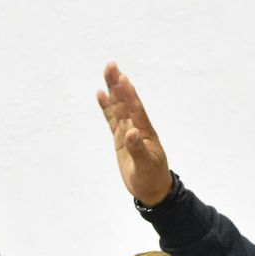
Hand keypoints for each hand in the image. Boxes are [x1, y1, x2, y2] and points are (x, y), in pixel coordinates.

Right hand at [98, 62, 173, 205]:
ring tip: (107, 72)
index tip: (123, 79)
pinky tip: (101, 94)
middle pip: (126, 103)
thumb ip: (137, 149)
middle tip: (111, 65)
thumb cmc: (152, 178)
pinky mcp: (120, 139)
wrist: (152, 190)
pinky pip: (112, 120)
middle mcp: (137, 128)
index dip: (130, 95)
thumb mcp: (145, 166)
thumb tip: (131, 133)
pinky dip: (106, 107)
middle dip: (118, 85)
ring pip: (118, 107)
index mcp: (145, 133)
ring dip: (112, 90)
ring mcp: (128, 132)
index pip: (137, 110)